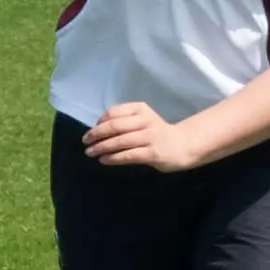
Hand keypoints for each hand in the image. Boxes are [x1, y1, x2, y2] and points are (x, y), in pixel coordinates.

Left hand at [81, 99, 206, 171]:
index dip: (100, 122)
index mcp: (141, 109)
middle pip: (115, 126)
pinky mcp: (153, 153)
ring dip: (102, 147)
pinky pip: (129, 155)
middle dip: (97, 134)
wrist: (184, 145)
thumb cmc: (158, 133)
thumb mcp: (143, 119)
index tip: (92, 130)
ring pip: (120, 141)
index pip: (114, 112)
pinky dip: (113, 158)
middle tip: (85, 141)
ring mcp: (150, 137)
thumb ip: (125, 120)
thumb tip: (99, 128)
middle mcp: (145, 121)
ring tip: (90, 152)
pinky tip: (104, 160)